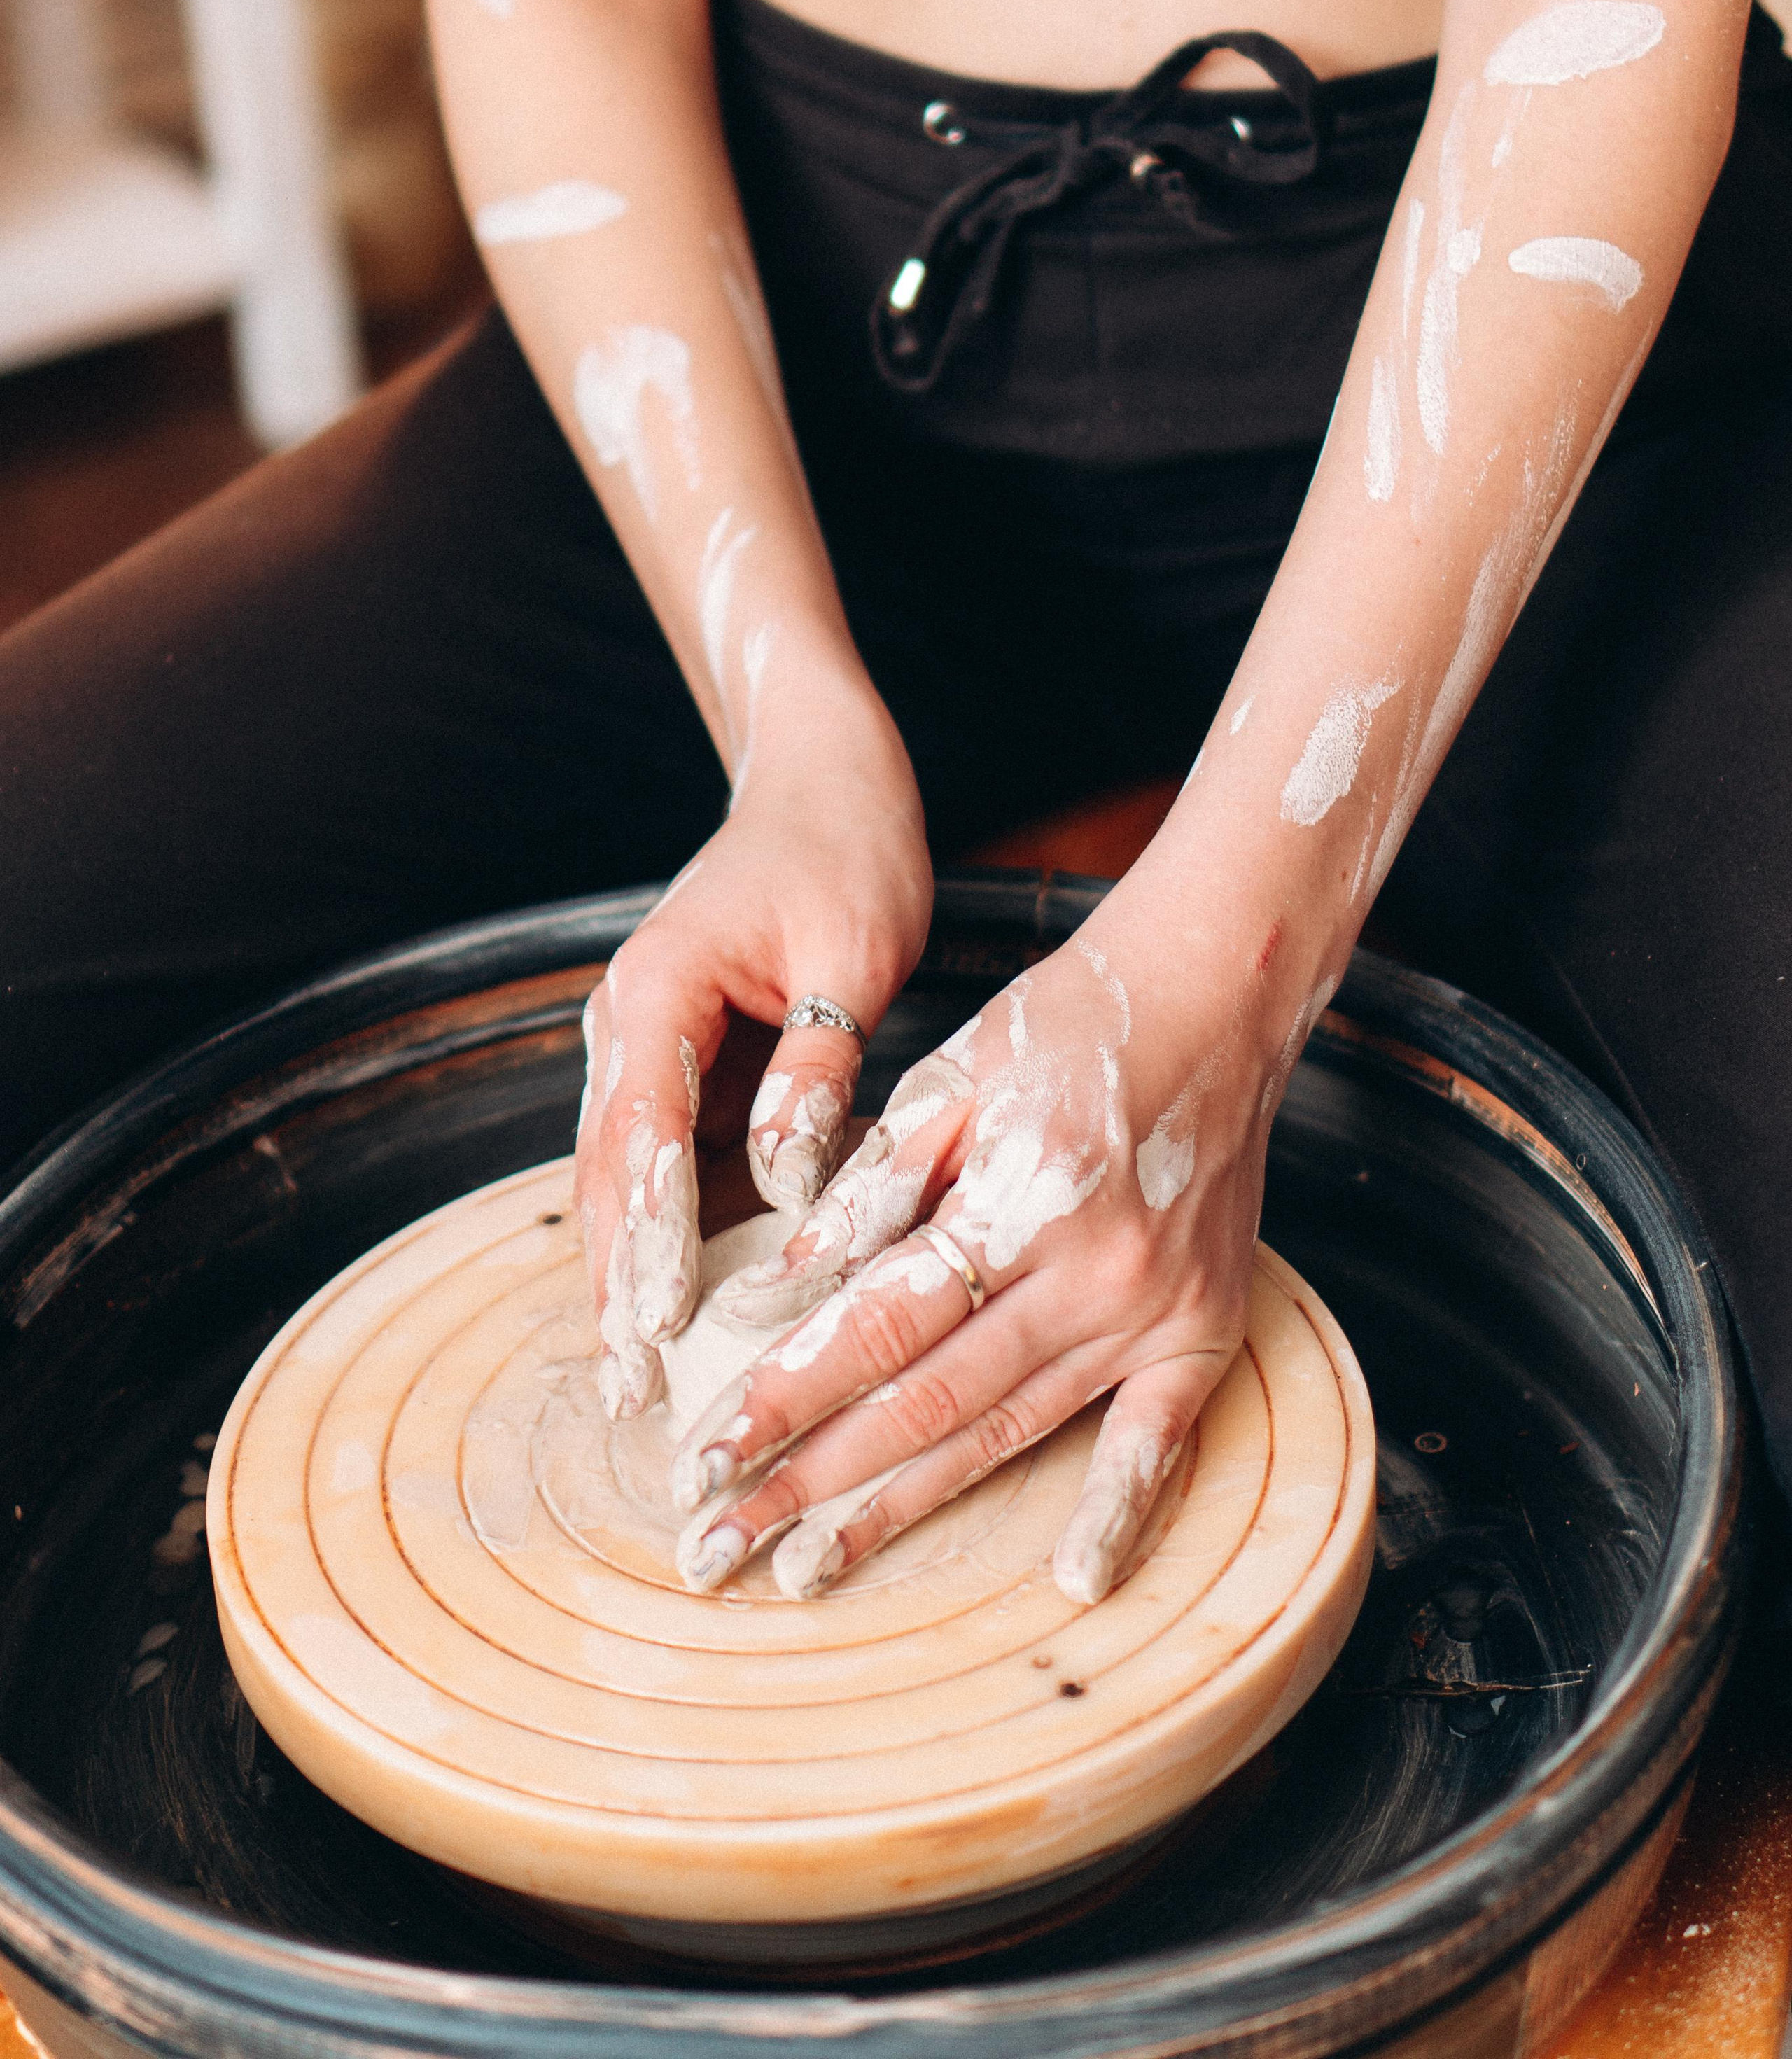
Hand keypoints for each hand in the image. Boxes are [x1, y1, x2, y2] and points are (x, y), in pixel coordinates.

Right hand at [574, 673, 930, 1420]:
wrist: (824, 780)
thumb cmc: (846, 850)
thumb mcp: (849, 950)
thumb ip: (815, 1064)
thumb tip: (789, 1178)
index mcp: (660, 989)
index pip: (640, 1133)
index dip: (644, 1236)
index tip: (654, 1325)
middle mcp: (629, 1020)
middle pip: (605, 1171)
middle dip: (613, 1282)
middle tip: (629, 1392)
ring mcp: (644, 1043)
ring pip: (620, 1176)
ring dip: (624, 1271)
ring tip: (638, 1380)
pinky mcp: (680, 1061)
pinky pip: (660, 1159)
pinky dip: (660, 1232)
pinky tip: (677, 1309)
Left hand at [668, 903, 1327, 1605]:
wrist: (1216, 993)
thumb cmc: (1067, 1026)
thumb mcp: (948, 1078)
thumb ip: (865, 1191)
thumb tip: (769, 1298)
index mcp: (1019, 1196)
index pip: (875, 1325)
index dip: (781, 1398)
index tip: (701, 1459)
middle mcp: (1093, 1270)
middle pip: (926, 1402)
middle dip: (809, 1481)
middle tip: (715, 1547)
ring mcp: (1155, 1311)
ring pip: (1008, 1434)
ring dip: (901, 1510)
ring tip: (807, 1572)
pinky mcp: (1205, 1330)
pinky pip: (1157, 1441)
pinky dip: (1118, 1513)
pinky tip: (1074, 1583)